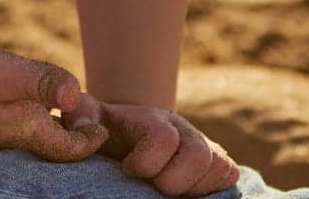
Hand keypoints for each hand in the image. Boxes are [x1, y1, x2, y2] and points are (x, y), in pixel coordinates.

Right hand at [0, 46, 107, 162]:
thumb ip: (48, 81)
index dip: (93, 136)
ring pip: (35, 138)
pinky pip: (15, 131)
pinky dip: (28, 118)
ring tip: (59, 102)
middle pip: (57, 147)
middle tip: (83, 106)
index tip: (103, 123)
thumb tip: (80, 97)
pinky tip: (21, 98)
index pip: (75, 149)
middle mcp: (13, 146)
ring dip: (51, 123)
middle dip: (75, 130)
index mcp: (29, 135)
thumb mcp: (10, 72)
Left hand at [65, 97, 239, 196]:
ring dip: (190, 188)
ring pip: (218, 167)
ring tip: (164, 190)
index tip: (127, 169)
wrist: (129, 132)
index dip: (145, 162)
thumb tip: (83, 130)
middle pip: (199, 156)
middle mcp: (185, 130)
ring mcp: (204, 146)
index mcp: (154, 120)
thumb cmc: (105, 128)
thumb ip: (80, 117)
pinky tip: (183, 193)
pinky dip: (209, 191)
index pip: (164, 139)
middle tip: (150, 185)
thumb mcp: (87, 117)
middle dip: (172, 180)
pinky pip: (228, 177)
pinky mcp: (217, 164)